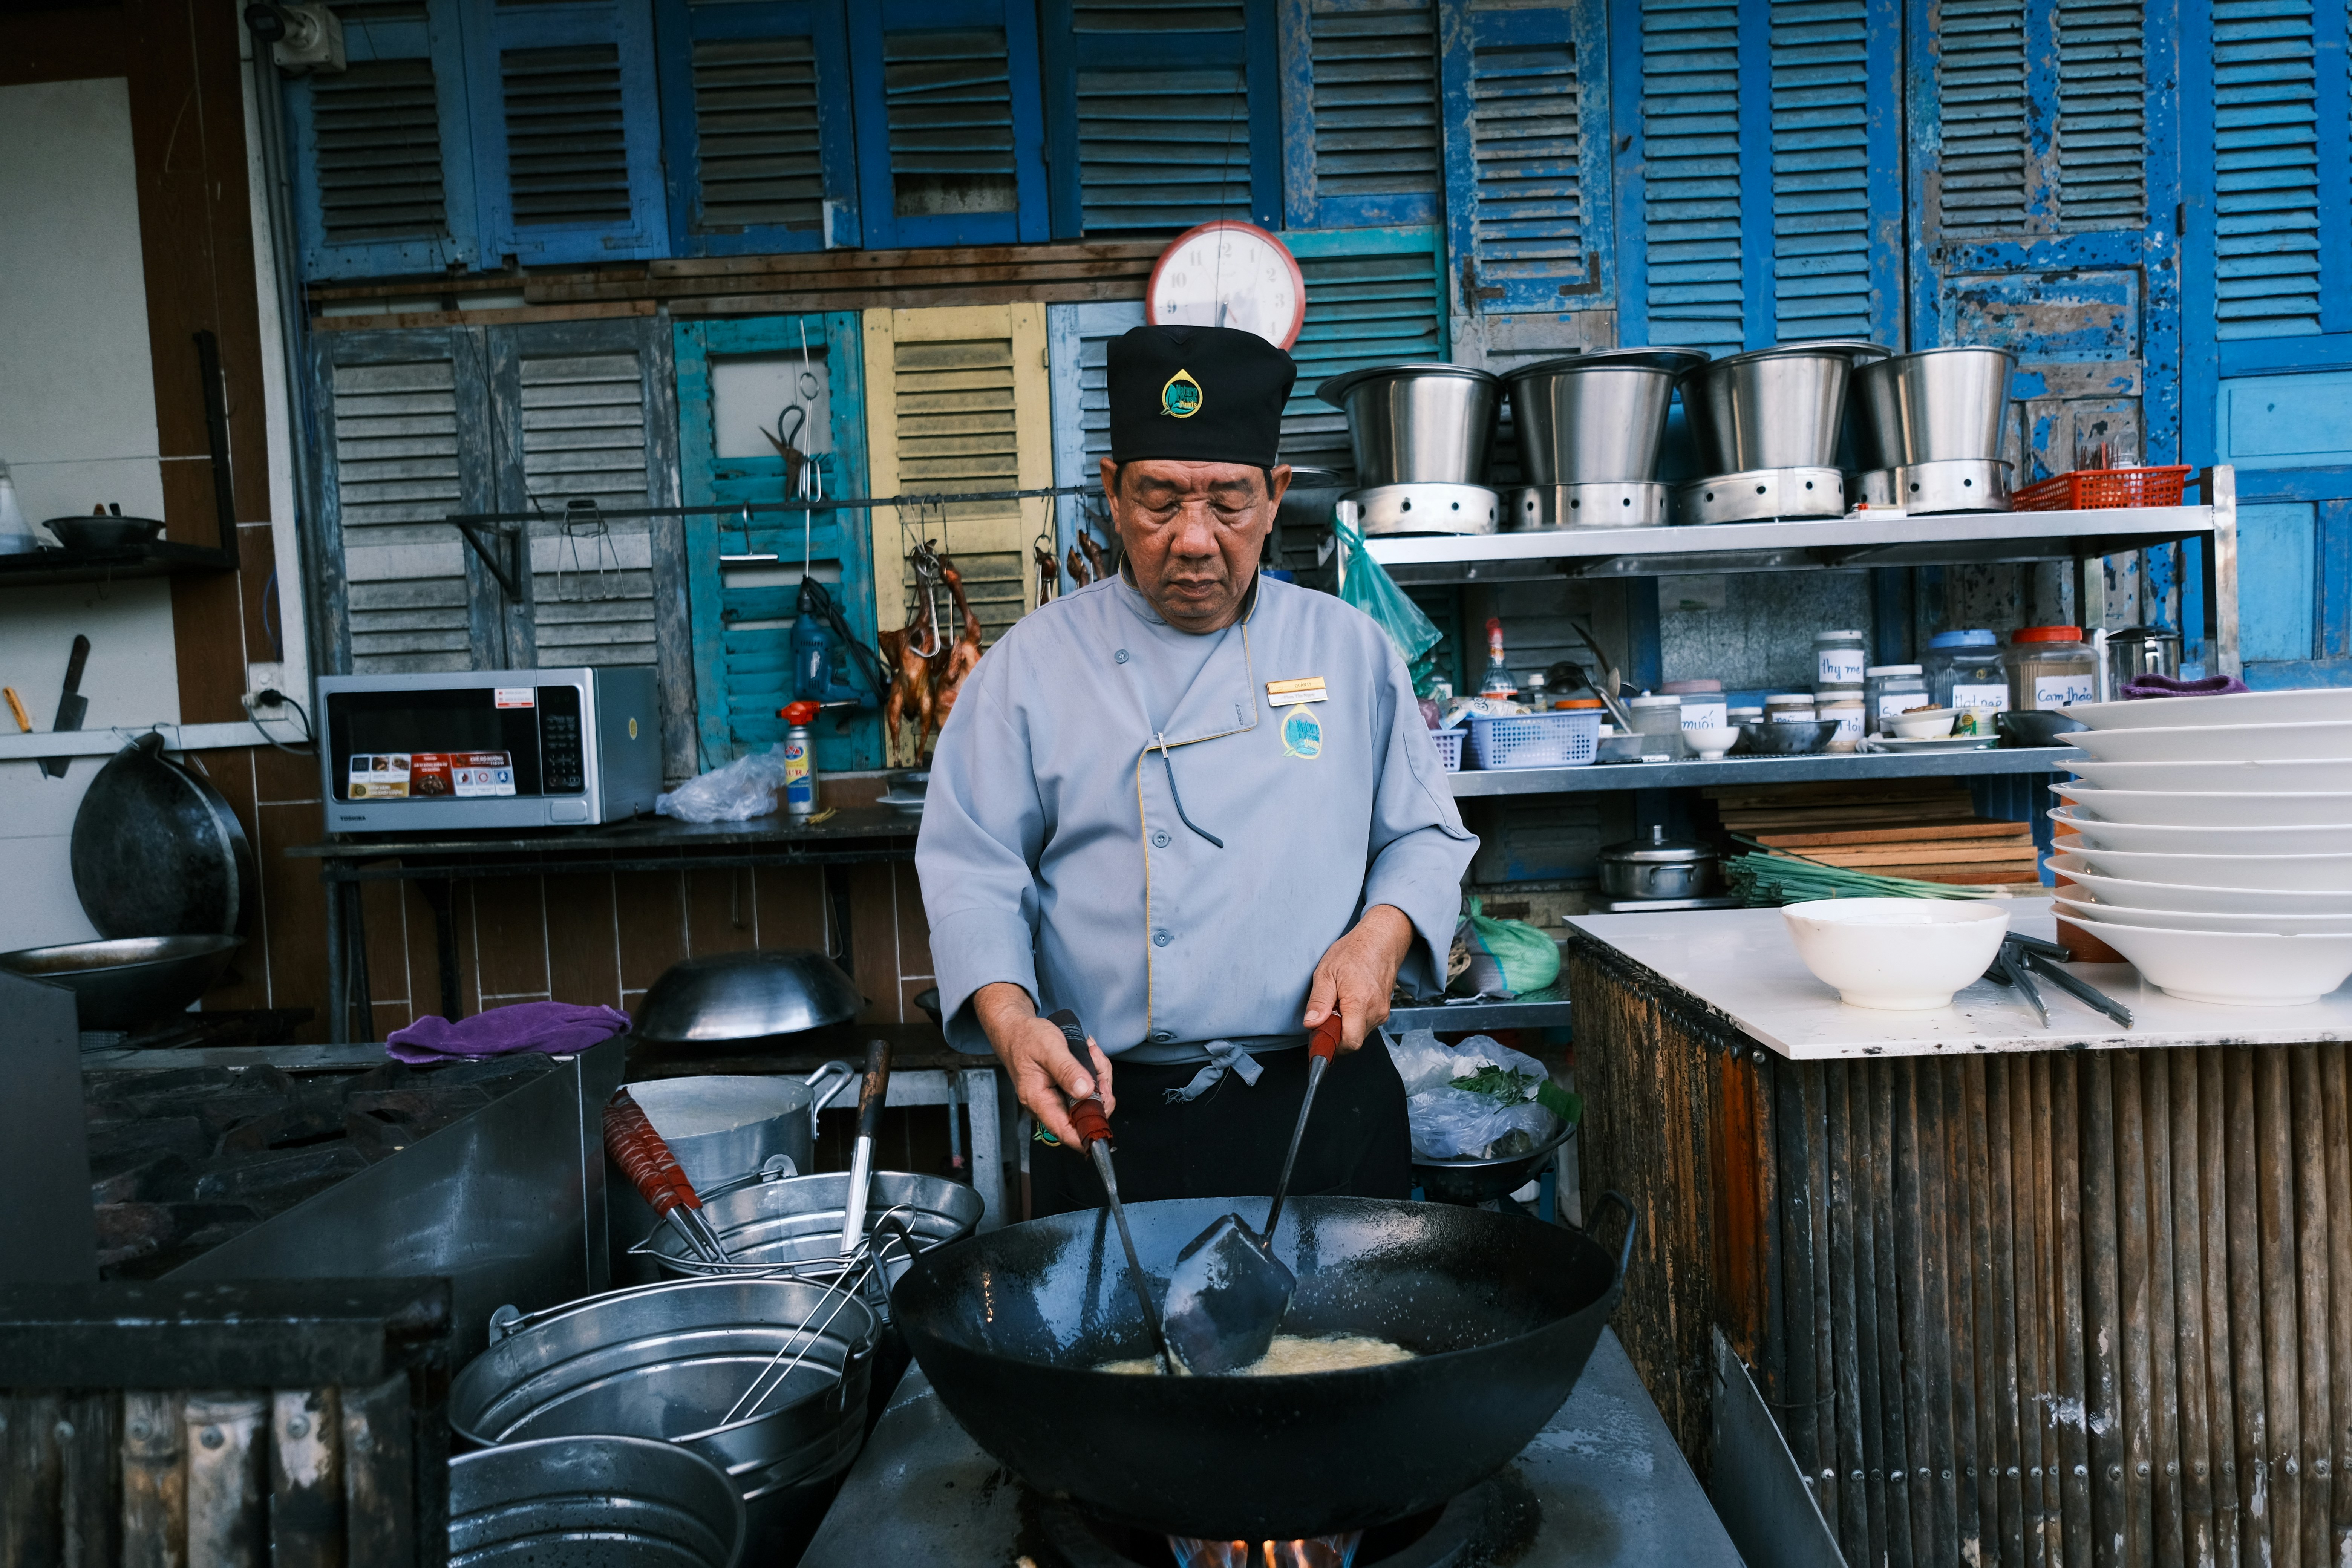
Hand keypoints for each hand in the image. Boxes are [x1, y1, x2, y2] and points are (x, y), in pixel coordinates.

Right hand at [973, 981, 1115, 1148]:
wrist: (1016, 1031)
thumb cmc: (1026, 1038)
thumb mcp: (1049, 1048)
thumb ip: (1067, 1070)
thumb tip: (1086, 1092)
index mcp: (1038, 1101)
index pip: (1066, 1133)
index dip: (1089, 1133)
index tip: (1105, 1114)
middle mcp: (1046, 1106)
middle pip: (1085, 1115)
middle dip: (1101, 1091)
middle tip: (1098, 1064)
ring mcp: (1055, 1100)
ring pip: (1090, 1102)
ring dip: (1098, 1078)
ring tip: (1091, 1053)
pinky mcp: (1062, 1092)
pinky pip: (1086, 1092)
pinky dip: (1093, 1075)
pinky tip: (1089, 1057)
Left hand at [1302, 905, 1414, 1051]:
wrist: (1381, 941)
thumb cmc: (1354, 952)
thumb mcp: (1326, 972)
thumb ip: (1319, 1001)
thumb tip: (1311, 1024)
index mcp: (1360, 1003)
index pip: (1350, 1042)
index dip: (1332, 1045)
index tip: (1319, 1036)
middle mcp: (1375, 1011)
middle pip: (1352, 1040)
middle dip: (1335, 1033)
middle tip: (1325, 1013)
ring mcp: (1382, 1012)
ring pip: (1359, 1034)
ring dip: (1344, 1026)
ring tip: (1338, 1003)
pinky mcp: (1383, 1011)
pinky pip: (1365, 1025)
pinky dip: (1353, 1019)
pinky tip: (1348, 1002)